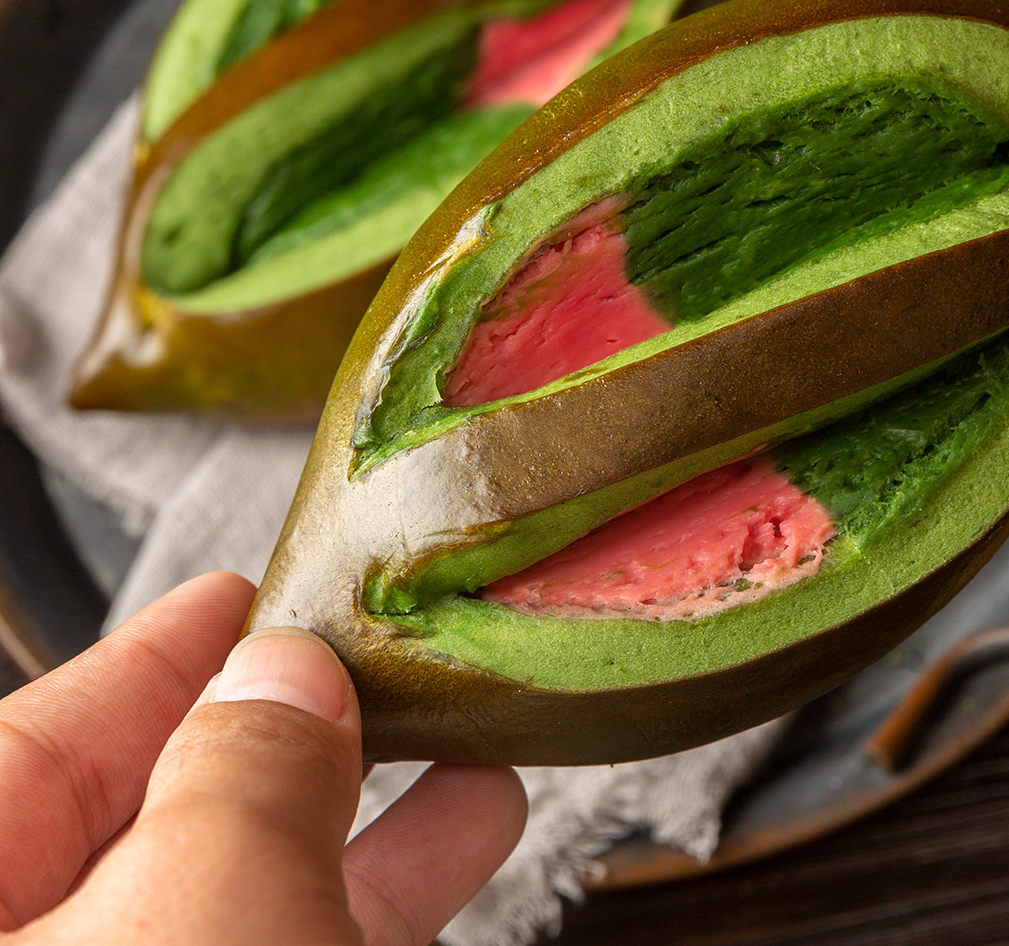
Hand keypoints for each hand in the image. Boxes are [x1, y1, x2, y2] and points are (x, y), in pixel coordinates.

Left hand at [0, 572, 525, 944]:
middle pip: (155, 815)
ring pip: (251, 891)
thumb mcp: (191, 922)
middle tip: (372, 642)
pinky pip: (309, 942)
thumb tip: (287, 674)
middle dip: (284, 718)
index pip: (38, 748)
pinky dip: (390, 884)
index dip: (154, 656)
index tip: (245, 590)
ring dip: (370, 798)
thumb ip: (238, 777)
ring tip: (466, 717)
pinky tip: (474, 819)